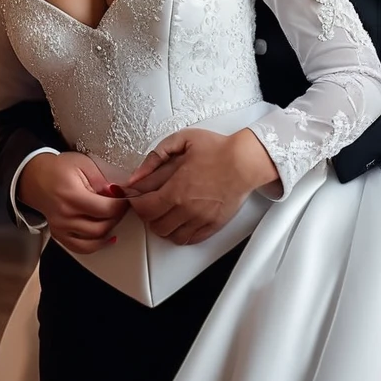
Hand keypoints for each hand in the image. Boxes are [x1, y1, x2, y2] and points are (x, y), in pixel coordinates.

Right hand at [17, 151, 128, 254]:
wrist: (35, 178)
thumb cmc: (59, 169)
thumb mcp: (83, 164)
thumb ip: (102, 179)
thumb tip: (119, 193)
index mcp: (71, 196)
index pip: (104, 209)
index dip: (121, 205)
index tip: (127, 198)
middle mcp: (64, 216)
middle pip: (100, 228)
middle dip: (117, 218)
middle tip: (123, 207)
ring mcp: (60, 228)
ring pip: (93, 241)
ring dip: (109, 231)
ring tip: (114, 218)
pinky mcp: (59, 235)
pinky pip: (81, 248)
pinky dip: (96, 245)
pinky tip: (107, 237)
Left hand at [124, 128, 277, 246]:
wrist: (245, 161)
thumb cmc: (217, 149)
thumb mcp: (181, 141)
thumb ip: (155, 157)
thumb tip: (136, 176)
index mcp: (176, 189)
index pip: (144, 208)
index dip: (136, 202)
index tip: (137, 196)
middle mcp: (186, 209)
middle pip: (155, 225)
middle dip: (148, 214)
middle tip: (151, 202)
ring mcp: (200, 219)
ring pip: (170, 235)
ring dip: (163, 225)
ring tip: (166, 211)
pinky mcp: (212, 225)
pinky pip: (189, 239)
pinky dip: (180, 233)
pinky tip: (180, 219)